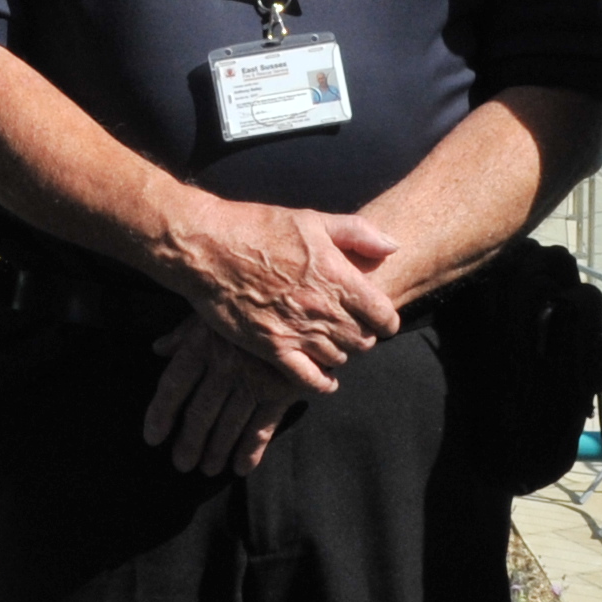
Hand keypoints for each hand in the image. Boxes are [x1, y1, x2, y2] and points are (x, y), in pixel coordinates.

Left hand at [142, 320, 306, 475]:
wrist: (301, 299)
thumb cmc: (249, 304)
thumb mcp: (213, 310)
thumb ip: (184, 333)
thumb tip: (159, 349)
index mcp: (202, 343)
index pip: (174, 384)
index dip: (160, 414)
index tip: (154, 438)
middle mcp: (224, 364)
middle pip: (199, 411)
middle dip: (189, 442)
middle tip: (182, 464)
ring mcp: (253, 379)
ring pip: (228, 424)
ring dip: (216, 450)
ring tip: (207, 469)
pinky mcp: (281, 390)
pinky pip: (261, 427)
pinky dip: (250, 450)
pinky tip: (240, 468)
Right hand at [164, 198, 401, 385]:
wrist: (207, 247)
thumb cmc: (258, 228)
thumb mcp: (312, 219)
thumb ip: (358, 233)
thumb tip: (394, 247)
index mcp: (337, 276)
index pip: (383, 315)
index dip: (386, 319)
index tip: (380, 317)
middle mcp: (322, 308)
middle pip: (364, 340)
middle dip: (364, 335)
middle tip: (352, 328)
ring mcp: (296, 331)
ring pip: (339, 358)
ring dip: (341, 353)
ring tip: (331, 342)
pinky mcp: (271, 348)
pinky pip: (308, 379)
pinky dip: (322, 382)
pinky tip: (324, 377)